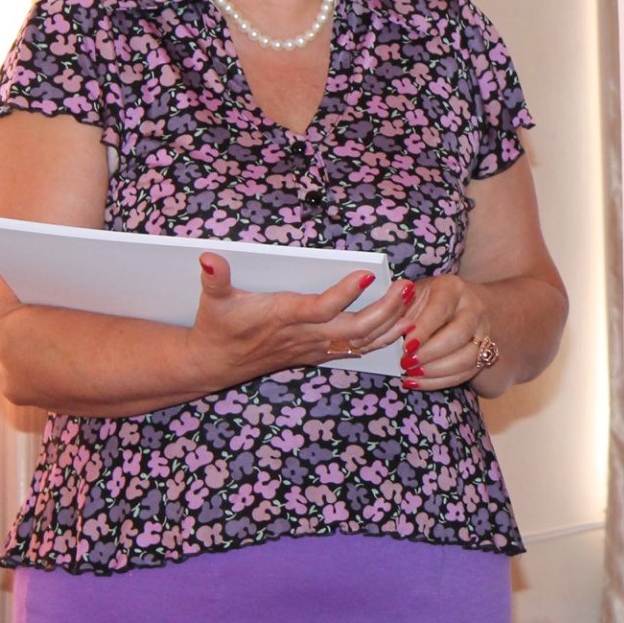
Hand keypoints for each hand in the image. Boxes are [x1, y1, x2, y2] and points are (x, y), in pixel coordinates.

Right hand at [190, 254, 402, 379]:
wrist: (215, 364)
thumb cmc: (218, 326)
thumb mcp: (214, 300)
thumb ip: (215, 278)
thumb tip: (209, 258)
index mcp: (284, 317)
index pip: (321, 308)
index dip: (345, 293)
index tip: (368, 274)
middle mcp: (305, 335)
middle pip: (354, 328)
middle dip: (385, 309)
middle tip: (407, 286)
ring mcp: (314, 348)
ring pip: (361, 342)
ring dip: (390, 324)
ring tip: (414, 301)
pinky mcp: (318, 354)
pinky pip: (357, 350)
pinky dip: (382, 339)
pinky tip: (403, 325)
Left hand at [398, 274, 499, 393]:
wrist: (457, 306)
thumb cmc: (424, 302)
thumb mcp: (409, 297)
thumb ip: (398, 311)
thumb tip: (392, 330)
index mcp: (451, 288)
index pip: (440, 309)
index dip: (423, 330)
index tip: (406, 347)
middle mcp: (473, 307)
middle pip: (459, 333)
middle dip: (430, 353)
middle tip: (406, 363)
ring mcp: (482, 330)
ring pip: (469, 356)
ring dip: (438, 370)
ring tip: (413, 374)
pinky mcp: (484, 351)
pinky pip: (468, 372)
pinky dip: (442, 381)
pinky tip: (420, 381)